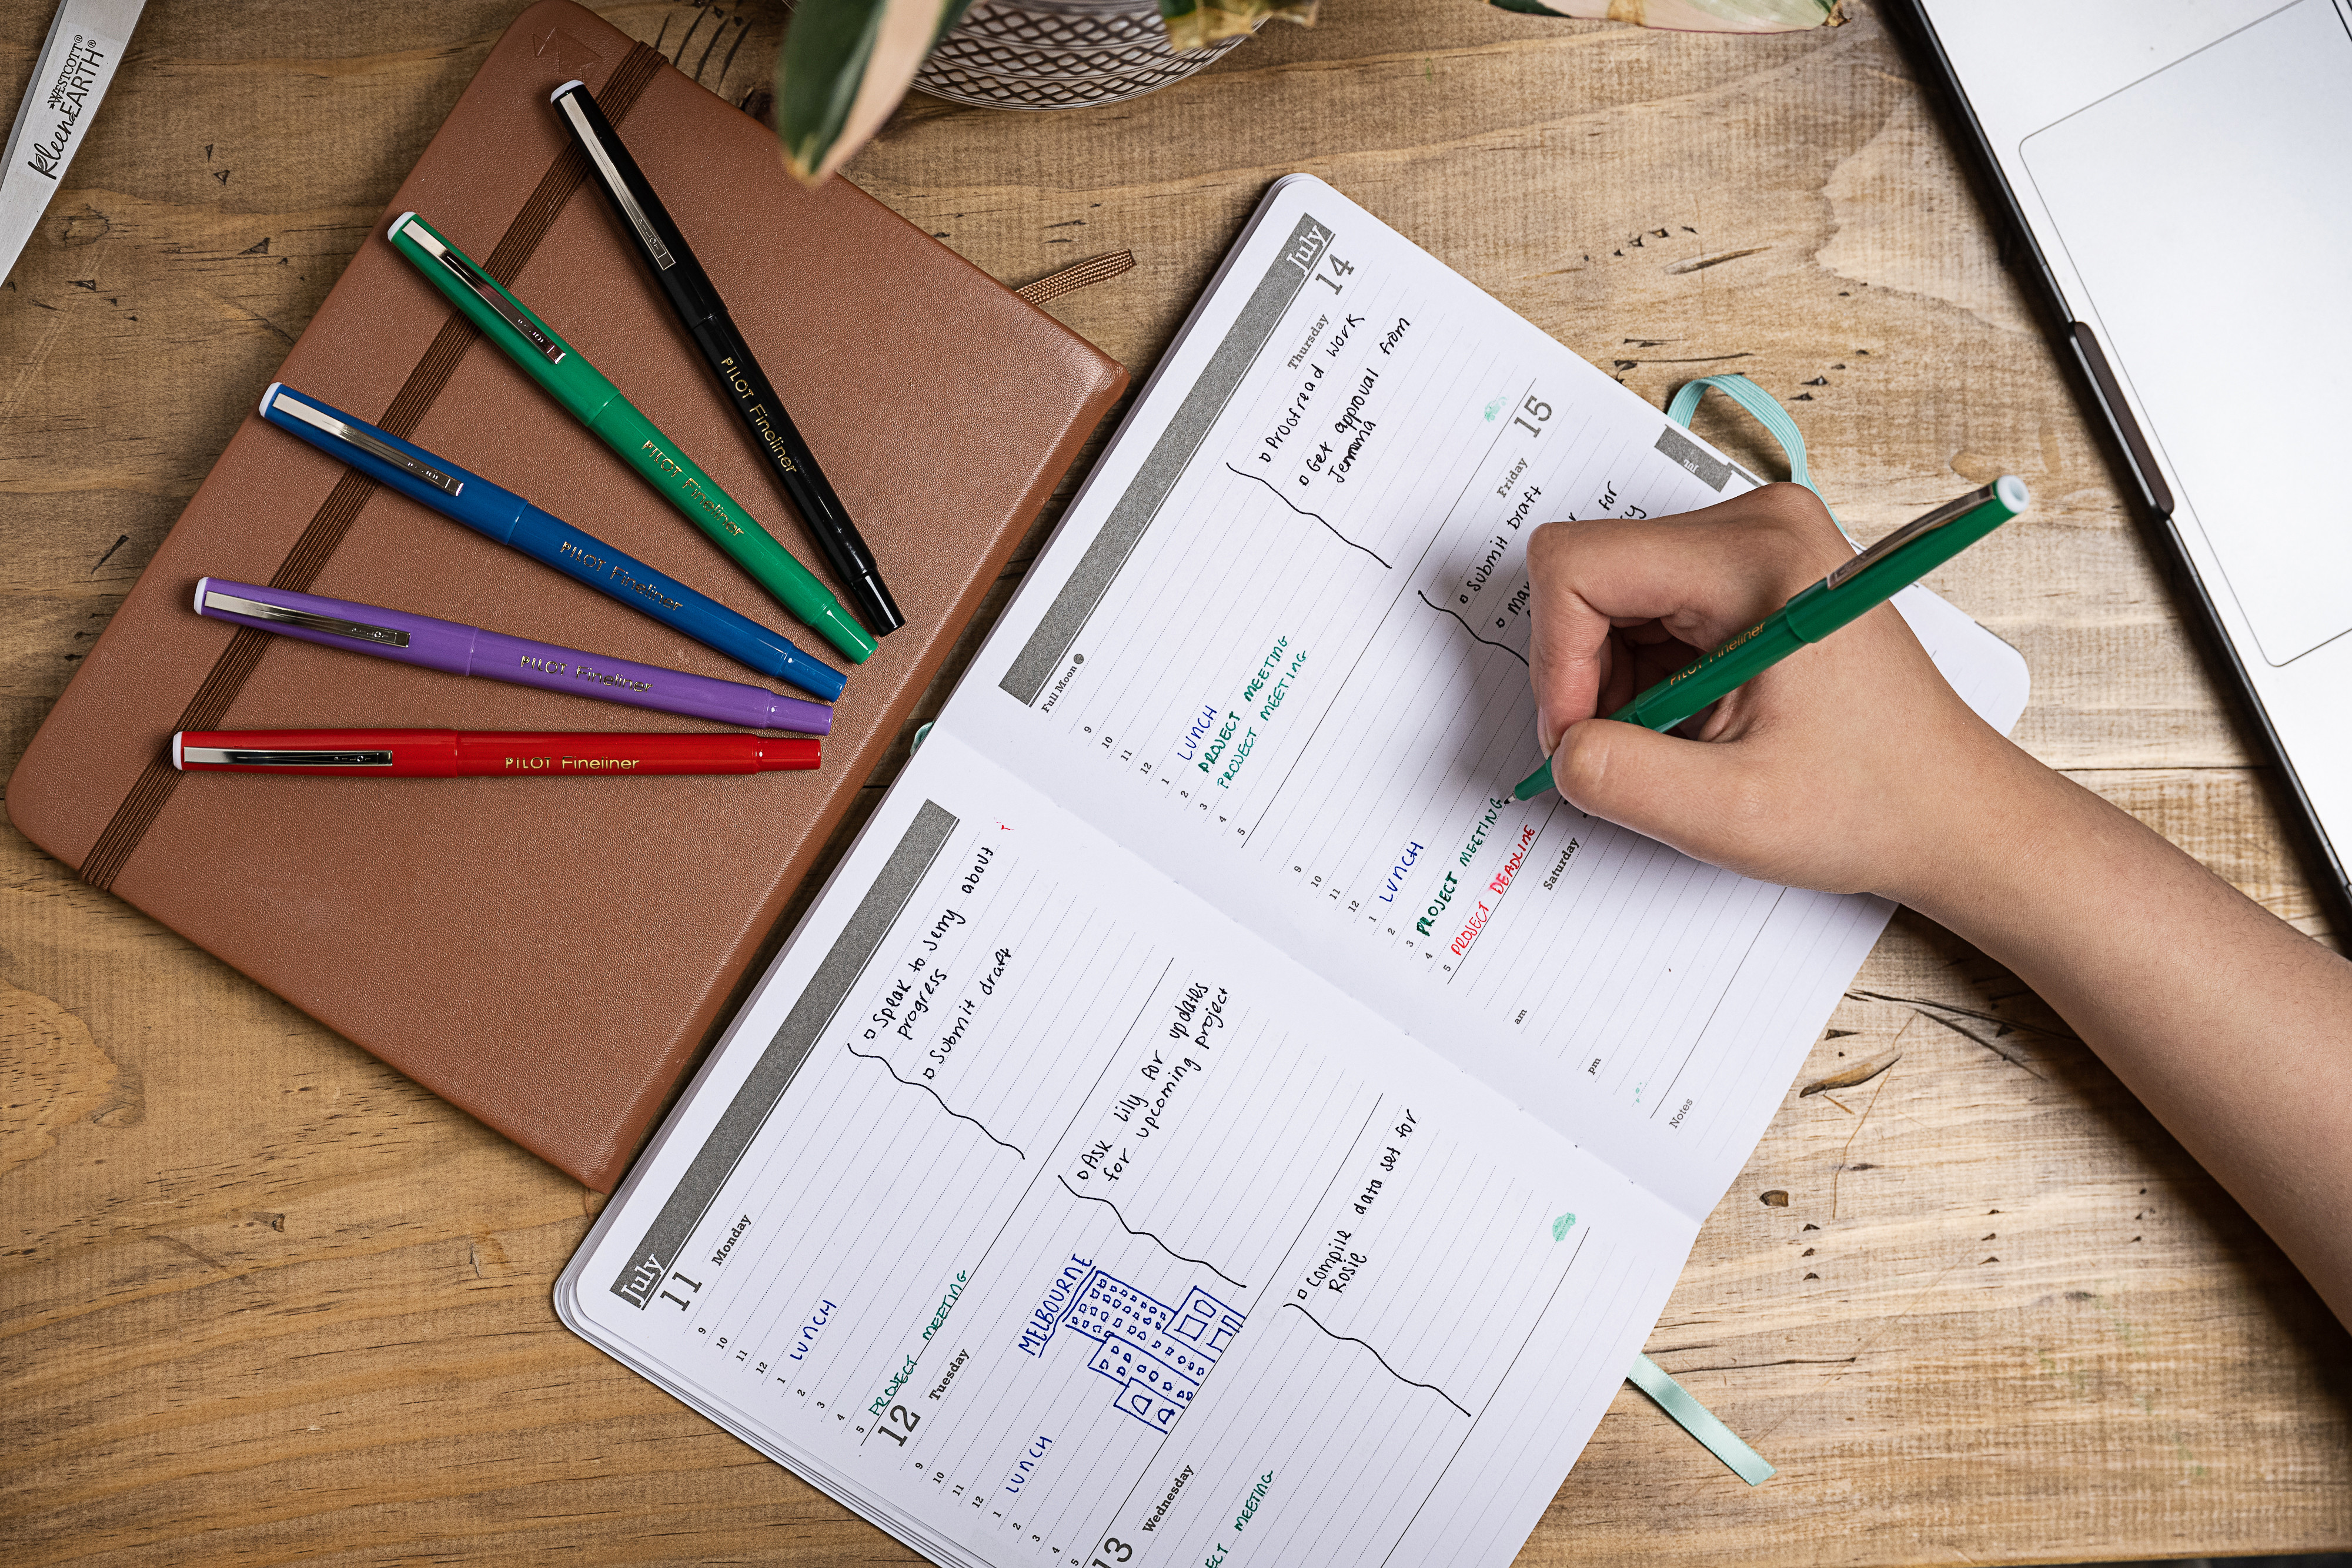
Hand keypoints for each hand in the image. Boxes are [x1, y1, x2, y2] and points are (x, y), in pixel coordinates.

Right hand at [1524, 483, 2047, 900]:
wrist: (1950, 810)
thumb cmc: (1870, 802)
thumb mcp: (1729, 813)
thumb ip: (1619, 778)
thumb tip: (1559, 751)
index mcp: (1756, 555)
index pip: (1579, 566)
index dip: (1558, 661)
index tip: (1581, 737)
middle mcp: (1757, 524)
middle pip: (1593, 576)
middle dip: (1587, 675)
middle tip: (1631, 751)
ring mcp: (1757, 543)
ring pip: (1614, 596)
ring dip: (1617, 682)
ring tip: (1680, 743)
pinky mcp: (1753, 574)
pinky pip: (1650, 610)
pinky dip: (1646, 677)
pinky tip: (1695, 723)